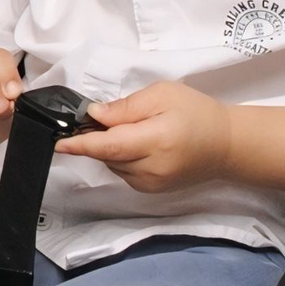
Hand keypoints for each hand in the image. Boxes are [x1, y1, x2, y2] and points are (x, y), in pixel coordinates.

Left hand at [60, 80, 230, 192]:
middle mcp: (151, 169)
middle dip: (96, 139)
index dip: (80, 145)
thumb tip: (94, 116)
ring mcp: (151, 184)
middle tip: (105, 119)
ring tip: (133, 130)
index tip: (58, 142)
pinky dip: (121, 158)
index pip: (108, 146)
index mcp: (155, 141)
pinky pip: (123, 172)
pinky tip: (137, 145)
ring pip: (113, 165)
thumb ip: (125, 107)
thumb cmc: (196, 112)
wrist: (226, 145)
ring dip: (110, 148)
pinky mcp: (152, 190)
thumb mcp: (162, 95)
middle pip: (107, 155)